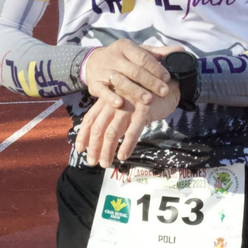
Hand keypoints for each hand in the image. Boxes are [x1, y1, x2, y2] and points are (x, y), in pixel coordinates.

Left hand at [74, 42, 182, 167]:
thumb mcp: (126, 104)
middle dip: (93, 147)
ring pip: (112, 131)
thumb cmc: (146, 96)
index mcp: (108, 99)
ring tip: (105, 163)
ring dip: (107, 150)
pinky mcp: (143, 111)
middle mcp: (115, 102)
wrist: (168, 84)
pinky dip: (126, 145)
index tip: (79, 149)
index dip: (83, 134)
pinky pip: (132, 131)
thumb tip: (104, 139)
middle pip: (98, 127)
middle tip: (91, 162)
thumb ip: (114, 117)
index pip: (90, 118)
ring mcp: (129, 106)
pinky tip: (123, 156)